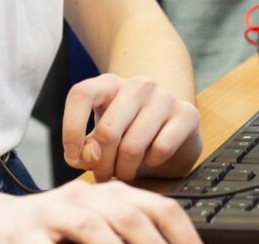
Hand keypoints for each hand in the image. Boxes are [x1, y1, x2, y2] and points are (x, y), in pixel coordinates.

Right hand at [0, 179, 198, 243]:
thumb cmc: (50, 228)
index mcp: (111, 195)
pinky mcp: (23, 234)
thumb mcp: (94, 224)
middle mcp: (87, 198)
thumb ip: (129, 232)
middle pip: (130, 217)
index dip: (183, 234)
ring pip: (93, 229)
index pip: (160, 207)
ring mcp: (53, 214)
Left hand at [63, 75, 201, 182]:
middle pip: (107, 130)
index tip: (73, 155)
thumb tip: (85, 157)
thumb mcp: (100, 140)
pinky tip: (151, 160)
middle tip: (104, 175)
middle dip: (102, 164)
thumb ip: (84, 150)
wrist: (171, 132)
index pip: (82, 94)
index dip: (71, 128)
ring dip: (124, 169)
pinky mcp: (187, 113)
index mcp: (110, 84)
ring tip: (124, 172)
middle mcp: (138, 85)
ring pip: (133, 145)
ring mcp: (165, 97)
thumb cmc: (129, 135)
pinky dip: (152, 163)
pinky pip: (161, 148)